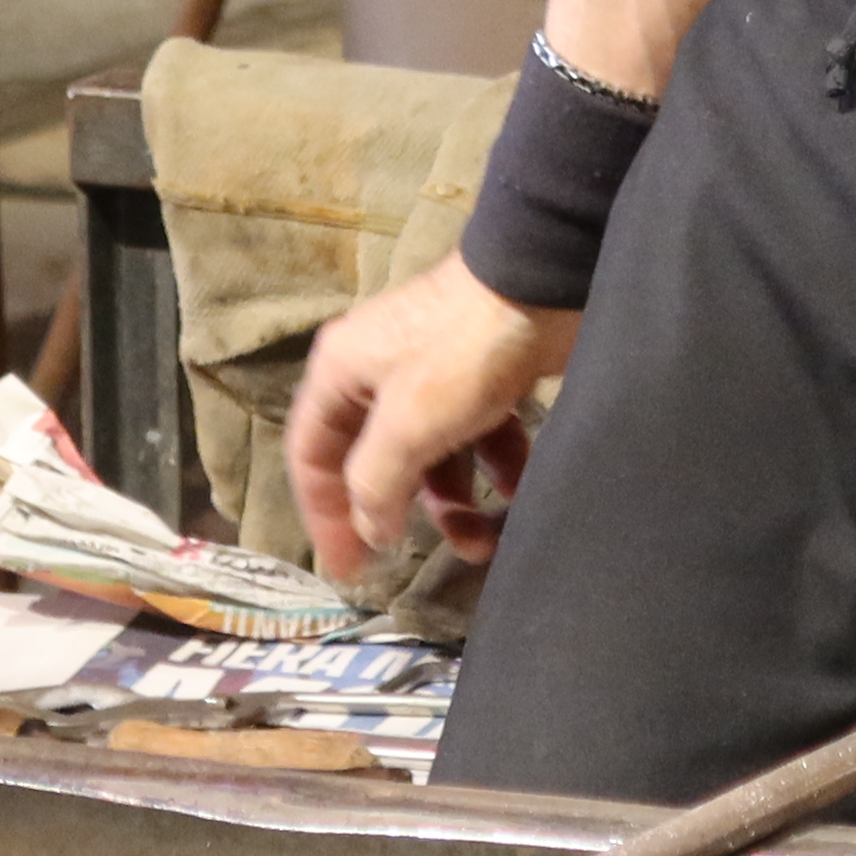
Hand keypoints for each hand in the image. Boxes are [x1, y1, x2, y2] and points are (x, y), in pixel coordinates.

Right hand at [290, 256, 576, 581]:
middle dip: (398, 514)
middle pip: (373, 463)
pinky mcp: (482, 381)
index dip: (324, 517)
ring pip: (431, 459)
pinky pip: (476, 440)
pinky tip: (515, 493)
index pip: (311, 457)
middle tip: (414, 563)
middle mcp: (378, 376)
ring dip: (454, 505)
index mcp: (341, 374)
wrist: (544, 284)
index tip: (348, 571)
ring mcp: (433, 379)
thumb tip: (371, 530)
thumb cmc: (461, 354)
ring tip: (485, 544)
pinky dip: (493, 470)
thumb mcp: (406, 425)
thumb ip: (375, 484)